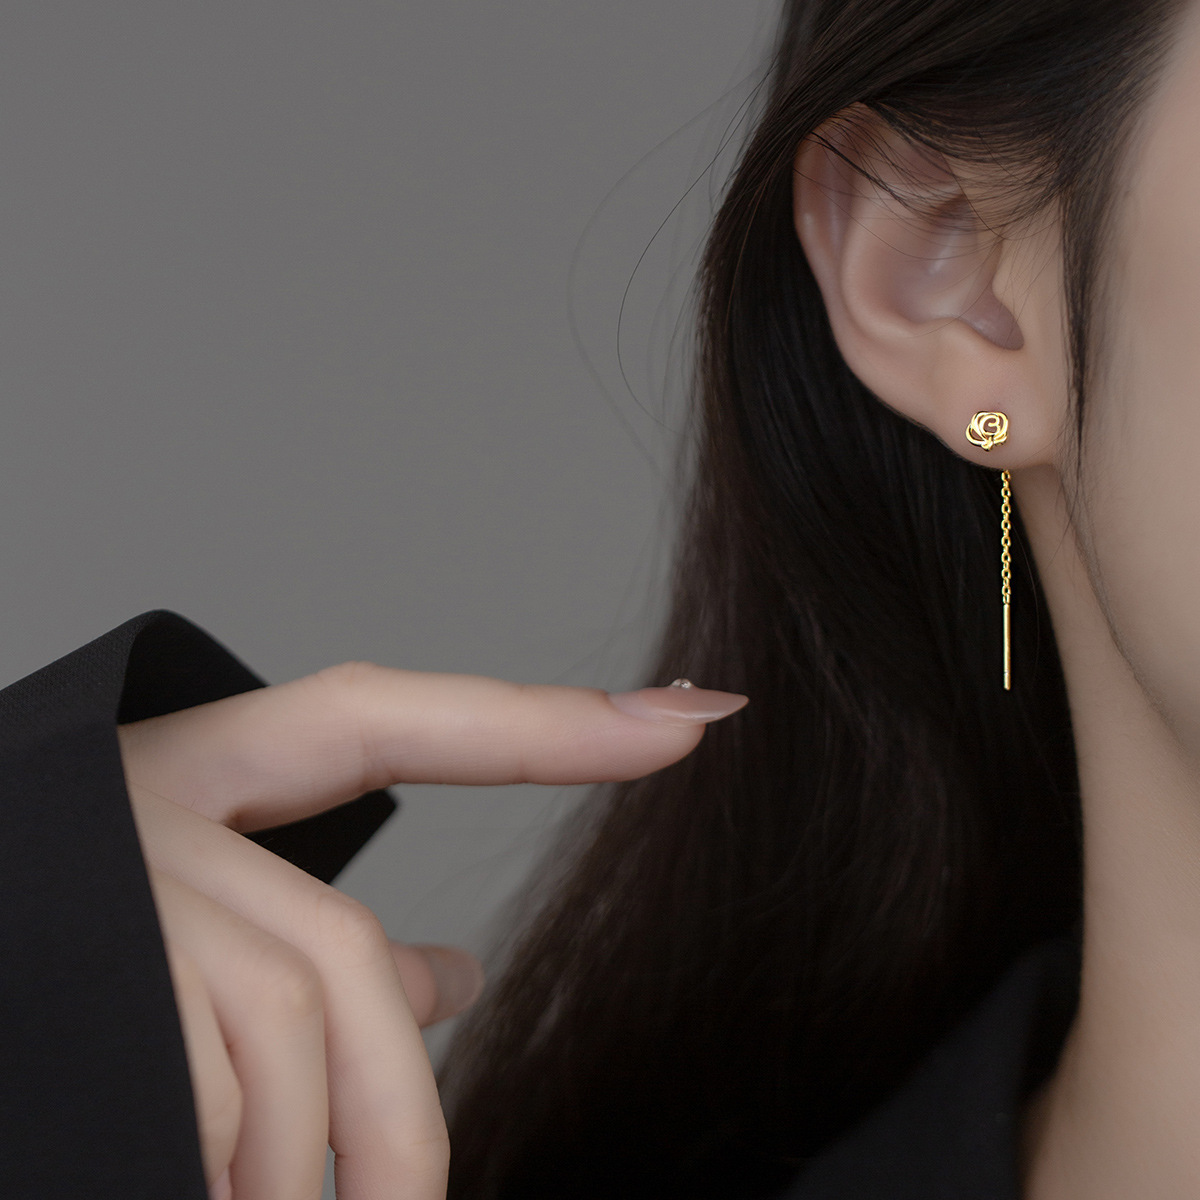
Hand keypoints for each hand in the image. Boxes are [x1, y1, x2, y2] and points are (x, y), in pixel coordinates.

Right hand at [119, 661, 746, 1199]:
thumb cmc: (58, 955)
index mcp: (202, 771)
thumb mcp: (191, 931)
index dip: (548, 720)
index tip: (695, 714)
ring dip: (292, 1167)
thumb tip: (456, 986)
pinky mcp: (72, 987)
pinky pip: (192, 1105)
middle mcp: (153, 805)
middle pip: (338, 961)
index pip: (397, 718)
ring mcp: (104, 890)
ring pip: (272, 1052)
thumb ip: (326, 954)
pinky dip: (225, 1168)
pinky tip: (203, 1174)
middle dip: (394, 1115)